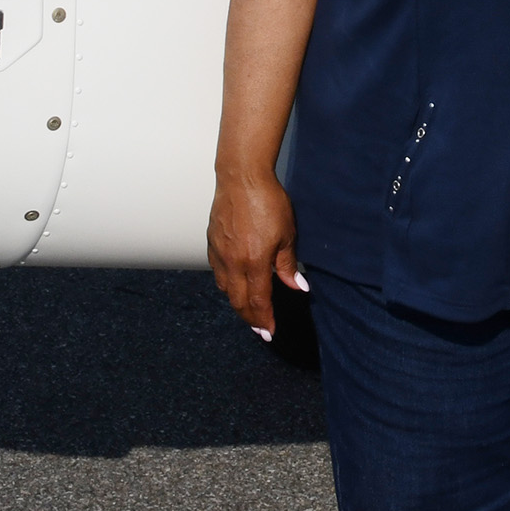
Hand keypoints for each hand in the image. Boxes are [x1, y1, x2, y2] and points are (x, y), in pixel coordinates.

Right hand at [208, 168, 301, 335]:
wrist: (242, 178)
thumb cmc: (268, 202)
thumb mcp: (287, 234)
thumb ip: (288, 265)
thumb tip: (297, 287)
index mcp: (254, 262)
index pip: (258, 301)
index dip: (264, 320)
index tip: (269, 332)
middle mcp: (233, 262)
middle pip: (238, 301)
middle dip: (250, 318)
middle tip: (259, 329)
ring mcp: (219, 253)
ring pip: (225, 288)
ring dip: (237, 302)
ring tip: (248, 309)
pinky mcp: (211, 242)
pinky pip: (217, 272)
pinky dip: (226, 284)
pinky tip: (234, 283)